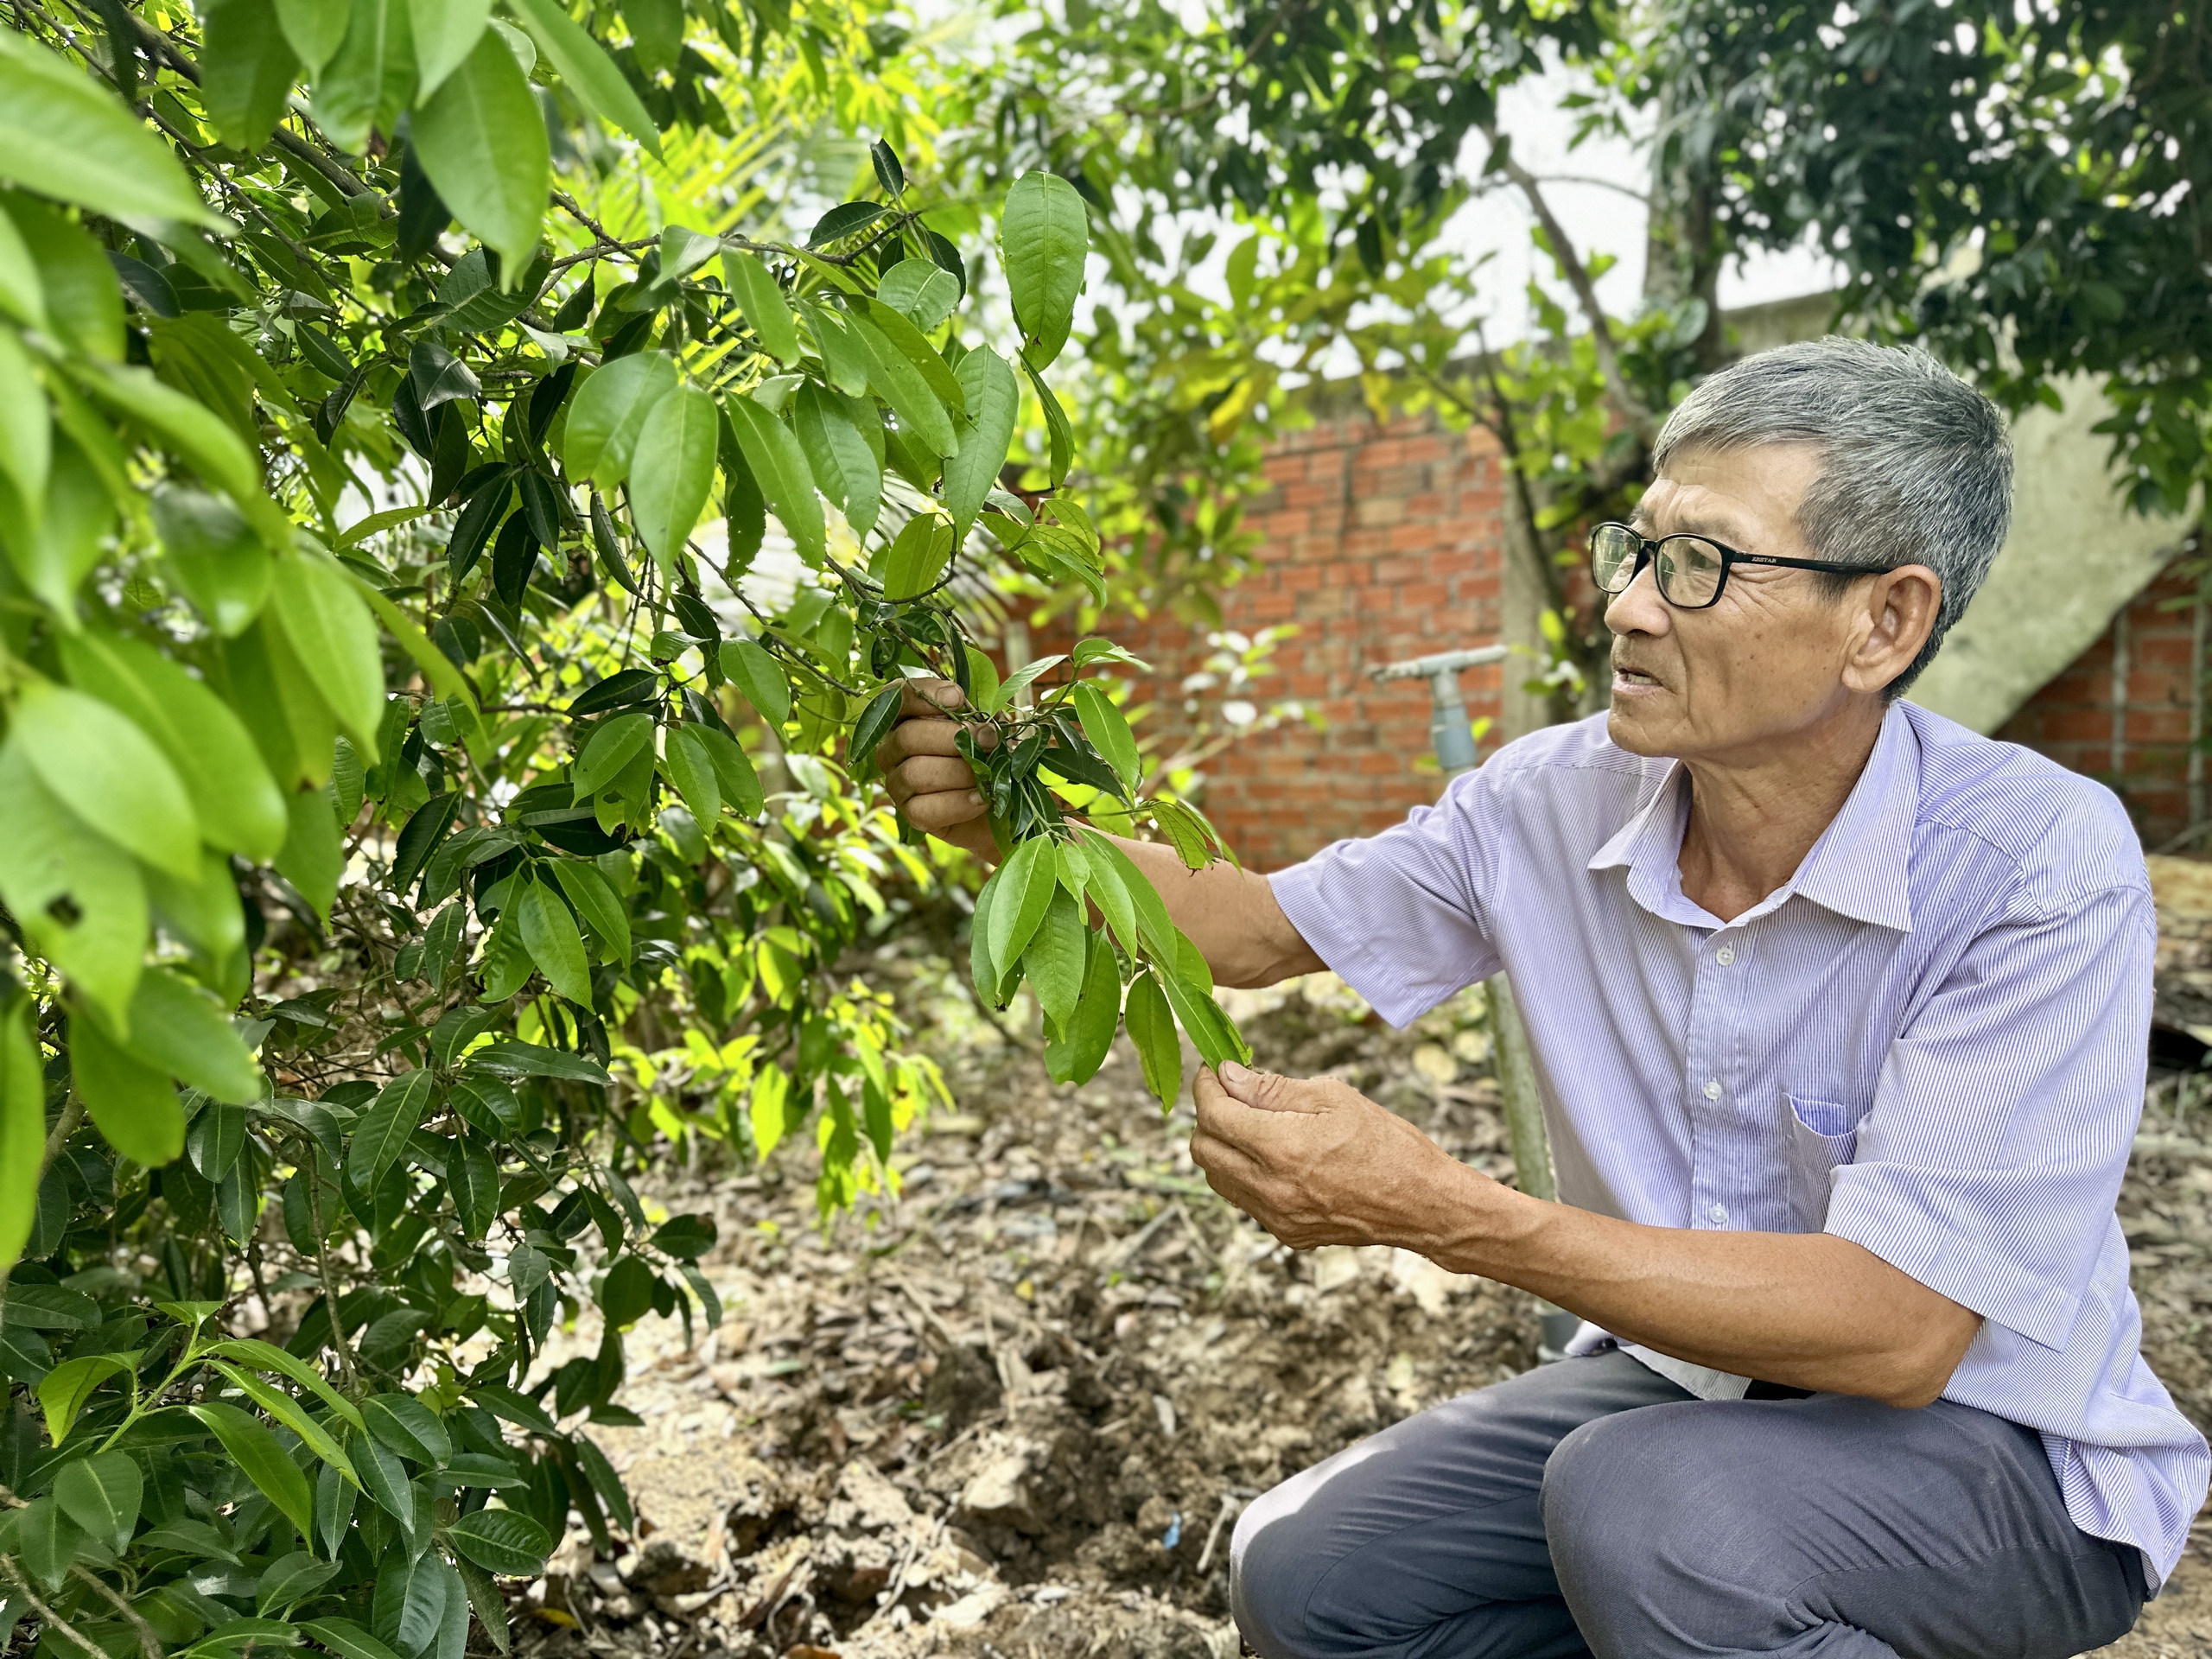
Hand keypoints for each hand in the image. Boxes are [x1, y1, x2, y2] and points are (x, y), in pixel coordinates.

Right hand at [874, 678, 997, 861]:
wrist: (1000, 805)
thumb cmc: (988, 757)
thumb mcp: (985, 727)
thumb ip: (976, 714)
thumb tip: (974, 713)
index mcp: (905, 719)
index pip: (896, 698)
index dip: (923, 694)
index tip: (958, 698)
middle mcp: (892, 749)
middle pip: (908, 737)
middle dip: (953, 737)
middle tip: (988, 740)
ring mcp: (897, 783)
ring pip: (915, 773)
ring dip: (959, 772)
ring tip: (987, 775)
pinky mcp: (910, 815)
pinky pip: (926, 808)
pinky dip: (960, 803)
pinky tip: (982, 798)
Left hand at [1190, 1061, 1493, 1252]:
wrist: (1423, 1204)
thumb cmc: (1387, 1144)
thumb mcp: (1335, 1098)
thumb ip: (1273, 1089)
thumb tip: (1229, 1077)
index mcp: (1283, 1149)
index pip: (1214, 1115)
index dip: (1207, 1086)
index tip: (1215, 1070)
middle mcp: (1271, 1189)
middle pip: (1202, 1149)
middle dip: (1208, 1115)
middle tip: (1232, 1093)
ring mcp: (1276, 1217)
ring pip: (1217, 1177)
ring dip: (1222, 1145)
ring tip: (1253, 1123)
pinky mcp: (1286, 1233)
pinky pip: (1243, 1199)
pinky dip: (1244, 1173)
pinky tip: (1273, 1156)